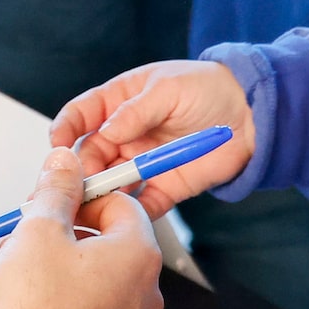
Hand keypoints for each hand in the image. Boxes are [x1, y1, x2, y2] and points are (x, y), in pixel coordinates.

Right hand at [0, 149, 164, 308]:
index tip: (54, 206)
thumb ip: (56, 191)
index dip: (84, 198)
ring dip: (74, 281)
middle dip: (75, 240)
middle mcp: (147, 298)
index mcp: (136, 257)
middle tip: (32, 244)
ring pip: (105, 293)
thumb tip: (66, 161)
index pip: (122, 205)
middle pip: (114, 250)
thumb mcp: (36, 232)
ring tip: (29, 287)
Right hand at [51, 60, 254, 217]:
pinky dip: (134, 214)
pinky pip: (144, 205)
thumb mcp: (168, 88)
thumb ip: (136, 110)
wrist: (251, 114)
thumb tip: (107, 130)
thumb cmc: (208, 88)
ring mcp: (143, 163)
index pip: (81, 115)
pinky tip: (127, 219)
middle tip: (78, 186)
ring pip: (112, 184)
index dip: (65, 129)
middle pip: (91, 156)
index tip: (57, 145)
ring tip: (97, 208)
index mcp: (119, 103)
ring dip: (102, 197)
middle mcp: (125, 136)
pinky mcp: (165, 186)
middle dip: (81, 172)